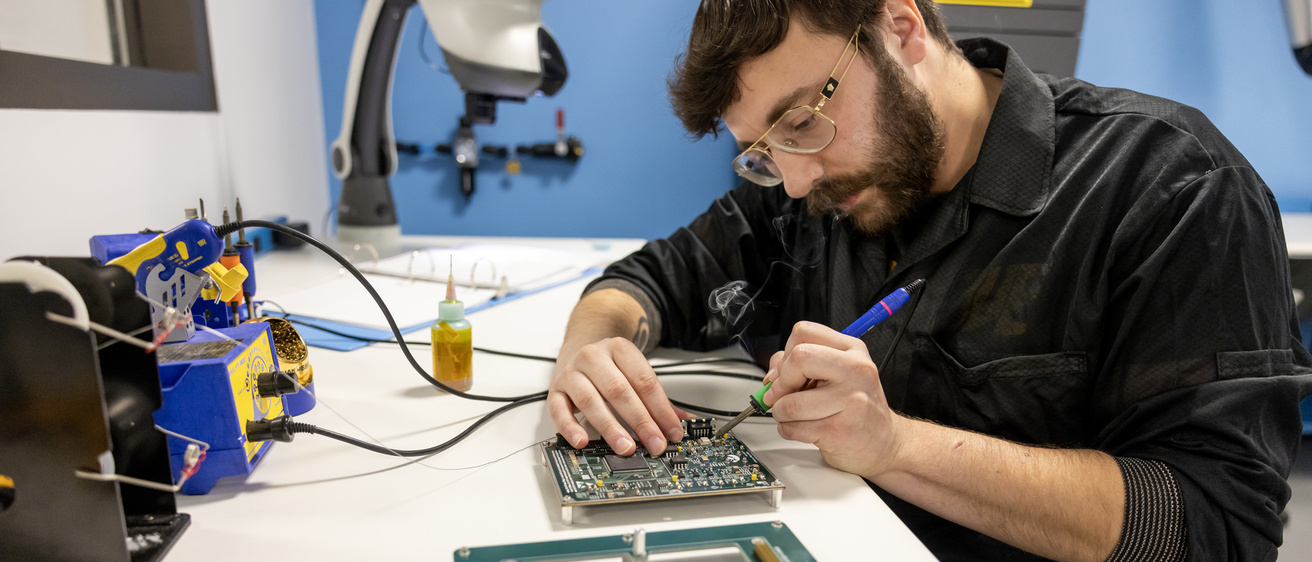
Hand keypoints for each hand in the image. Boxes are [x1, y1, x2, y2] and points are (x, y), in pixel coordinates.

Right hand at [548, 337, 685, 455]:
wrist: (579, 347)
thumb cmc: (609, 366)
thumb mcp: (634, 371)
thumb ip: (657, 398)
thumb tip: (682, 422)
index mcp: (619, 348)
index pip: (644, 380)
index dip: (660, 409)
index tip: (671, 431)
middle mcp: (593, 357)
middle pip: (619, 391)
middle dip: (640, 421)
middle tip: (653, 443)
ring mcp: (571, 373)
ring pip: (590, 401)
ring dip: (610, 427)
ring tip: (625, 447)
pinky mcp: (555, 390)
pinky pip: (559, 410)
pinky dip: (570, 428)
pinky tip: (582, 441)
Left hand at [761, 321, 906, 477]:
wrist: (885, 443)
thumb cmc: (856, 408)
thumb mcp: (835, 374)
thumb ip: (800, 364)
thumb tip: (773, 373)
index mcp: (852, 350)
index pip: (803, 332)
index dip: (786, 354)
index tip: (786, 373)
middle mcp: (856, 370)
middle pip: (799, 358)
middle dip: (781, 382)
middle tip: (782, 395)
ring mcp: (850, 401)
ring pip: (790, 402)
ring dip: (781, 412)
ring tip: (794, 415)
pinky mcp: (840, 431)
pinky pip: (793, 428)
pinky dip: (788, 430)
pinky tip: (804, 428)